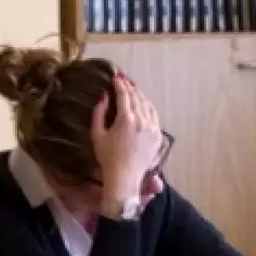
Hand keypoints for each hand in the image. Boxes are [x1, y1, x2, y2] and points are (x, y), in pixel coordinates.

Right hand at [91, 75, 162, 216]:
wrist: (125, 177)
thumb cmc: (108, 158)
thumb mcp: (97, 135)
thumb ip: (99, 113)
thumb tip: (104, 97)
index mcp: (126, 119)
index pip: (125, 95)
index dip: (120, 84)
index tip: (116, 77)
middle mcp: (142, 121)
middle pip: (137, 97)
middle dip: (130, 87)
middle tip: (124, 80)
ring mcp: (152, 128)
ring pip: (147, 104)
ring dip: (140, 95)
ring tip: (133, 89)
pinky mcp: (158, 135)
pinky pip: (154, 115)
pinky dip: (148, 106)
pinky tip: (143, 103)